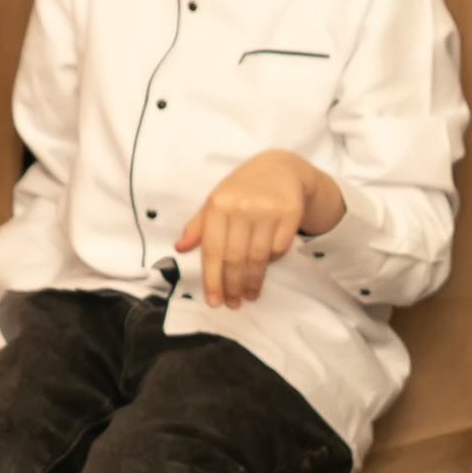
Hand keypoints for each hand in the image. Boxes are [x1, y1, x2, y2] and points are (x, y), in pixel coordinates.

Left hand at [178, 151, 343, 308]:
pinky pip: (278, 249)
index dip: (213, 279)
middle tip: (233, 303)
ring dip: (253, 282)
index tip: (214, 301)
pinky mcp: (291, 212)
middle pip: (236, 258)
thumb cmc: (243, 189)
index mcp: (218, 203)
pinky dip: (271, 262)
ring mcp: (268, 209)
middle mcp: (242, 205)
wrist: (281, 169)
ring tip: (249, 295)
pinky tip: (265, 269)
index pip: (213, 250)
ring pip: (258, 257)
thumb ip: (199, 226)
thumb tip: (180, 247)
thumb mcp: (216, 201)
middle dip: (233, 286)